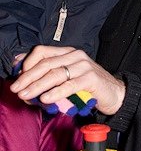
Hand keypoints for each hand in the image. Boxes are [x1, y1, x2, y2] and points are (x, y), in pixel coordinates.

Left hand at [10, 45, 125, 114]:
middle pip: (46, 63)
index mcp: (68, 52)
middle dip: (28, 77)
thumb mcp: (66, 77)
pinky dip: (55, 92)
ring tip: (26, 95)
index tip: (17, 77)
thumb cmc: (88, 87)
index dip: (27, 63)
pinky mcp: (91, 78)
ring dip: (37, 86)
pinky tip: (45, 98)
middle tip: (16, 88)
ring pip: (55, 74)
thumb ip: (48, 75)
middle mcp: (75, 55)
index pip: (42, 51)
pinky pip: (69, 85)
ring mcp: (84, 65)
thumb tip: (22, 74)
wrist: (114, 93)